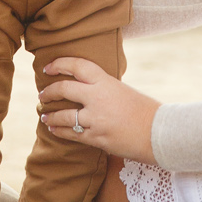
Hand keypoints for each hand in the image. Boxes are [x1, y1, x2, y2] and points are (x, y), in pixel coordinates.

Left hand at [38, 56, 159, 162]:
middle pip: (64, 89)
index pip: (77, 66)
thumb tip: (86, 89)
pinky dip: (60, 131)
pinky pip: (72, 134)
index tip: (48, 68)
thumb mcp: (123, 90)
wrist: (159, 133)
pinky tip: (54, 130)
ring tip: (45, 116)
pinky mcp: (96, 138)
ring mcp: (95, 119)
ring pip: (63, 116)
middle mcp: (97, 98)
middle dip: (49, 92)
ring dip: (50, 116)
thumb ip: (103, 88)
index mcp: (106, 81)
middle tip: (42, 95)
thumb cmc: (144, 110)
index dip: (59, 64)